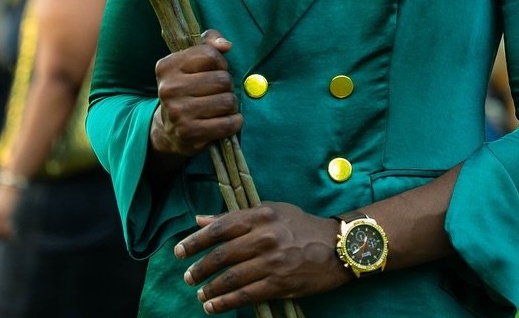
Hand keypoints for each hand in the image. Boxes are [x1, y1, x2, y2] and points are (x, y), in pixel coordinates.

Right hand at [150, 30, 241, 159]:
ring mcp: (178, 112)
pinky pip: (228, 123)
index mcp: (167, 66)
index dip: (220, 63)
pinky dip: (234, 122)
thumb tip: (226, 45)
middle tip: (218, 92)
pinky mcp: (190, 133)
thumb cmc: (187, 88)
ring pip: (228, 101)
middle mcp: (169, 88)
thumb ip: (209, 43)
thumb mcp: (192, 60)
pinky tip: (226, 121)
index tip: (214, 71)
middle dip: (227, 86)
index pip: (210, 55)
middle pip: (222, 79)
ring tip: (220, 107)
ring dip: (231, 105)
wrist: (168, 129)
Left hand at [176, 203, 348, 312]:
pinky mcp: (281, 283)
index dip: (196, 241)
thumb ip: (235, 216)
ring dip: (210, 288)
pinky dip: (225, 302)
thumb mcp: (271, 212)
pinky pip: (246, 295)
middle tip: (187, 277)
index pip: (220, 227)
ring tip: (199, 293)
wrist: (339, 247)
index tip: (180, 251)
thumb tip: (201, 220)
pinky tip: (212, 306)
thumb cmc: (302, 227)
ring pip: (231, 277)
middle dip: (200, 267)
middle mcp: (266, 236)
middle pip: (222, 254)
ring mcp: (273, 261)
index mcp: (262, 215)